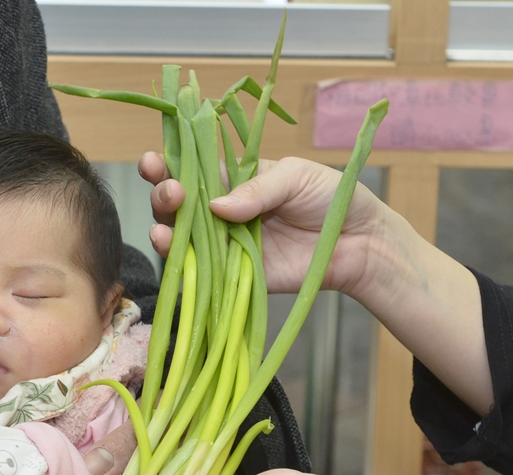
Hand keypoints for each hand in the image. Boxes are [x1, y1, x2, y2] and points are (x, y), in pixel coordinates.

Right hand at [138, 152, 391, 299]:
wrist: (358, 242)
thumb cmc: (330, 198)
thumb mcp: (295, 177)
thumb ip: (256, 189)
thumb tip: (216, 206)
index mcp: (234, 179)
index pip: (193, 169)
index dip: (169, 164)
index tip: (153, 162)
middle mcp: (222, 211)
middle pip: (179, 204)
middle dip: (164, 195)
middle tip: (171, 192)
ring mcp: (226, 243)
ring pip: (182, 237)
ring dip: (165, 229)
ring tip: (164, 225)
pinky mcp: (234, 274)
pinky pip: (201, 271)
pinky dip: (182, 264)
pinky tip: (171, 250)